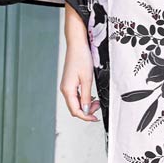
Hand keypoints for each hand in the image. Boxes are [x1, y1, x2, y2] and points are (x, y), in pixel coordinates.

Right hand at [61, 2, 100, 121]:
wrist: (77, 44)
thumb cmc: (81, 58)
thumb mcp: (87, 79)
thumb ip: (87, 96)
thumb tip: (86, 109)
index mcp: (68, 90)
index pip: (75, 110)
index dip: (86, 116)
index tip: (95, 118)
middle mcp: (65, 89)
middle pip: (74, 108)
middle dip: (86, 111)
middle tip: (98, 107)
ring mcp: (67, 85)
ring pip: (75, 102)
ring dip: (86, 105)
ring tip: (96, 101)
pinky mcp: (70, 82)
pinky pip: (75, 95)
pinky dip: (83, 98)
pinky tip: (91, 96)